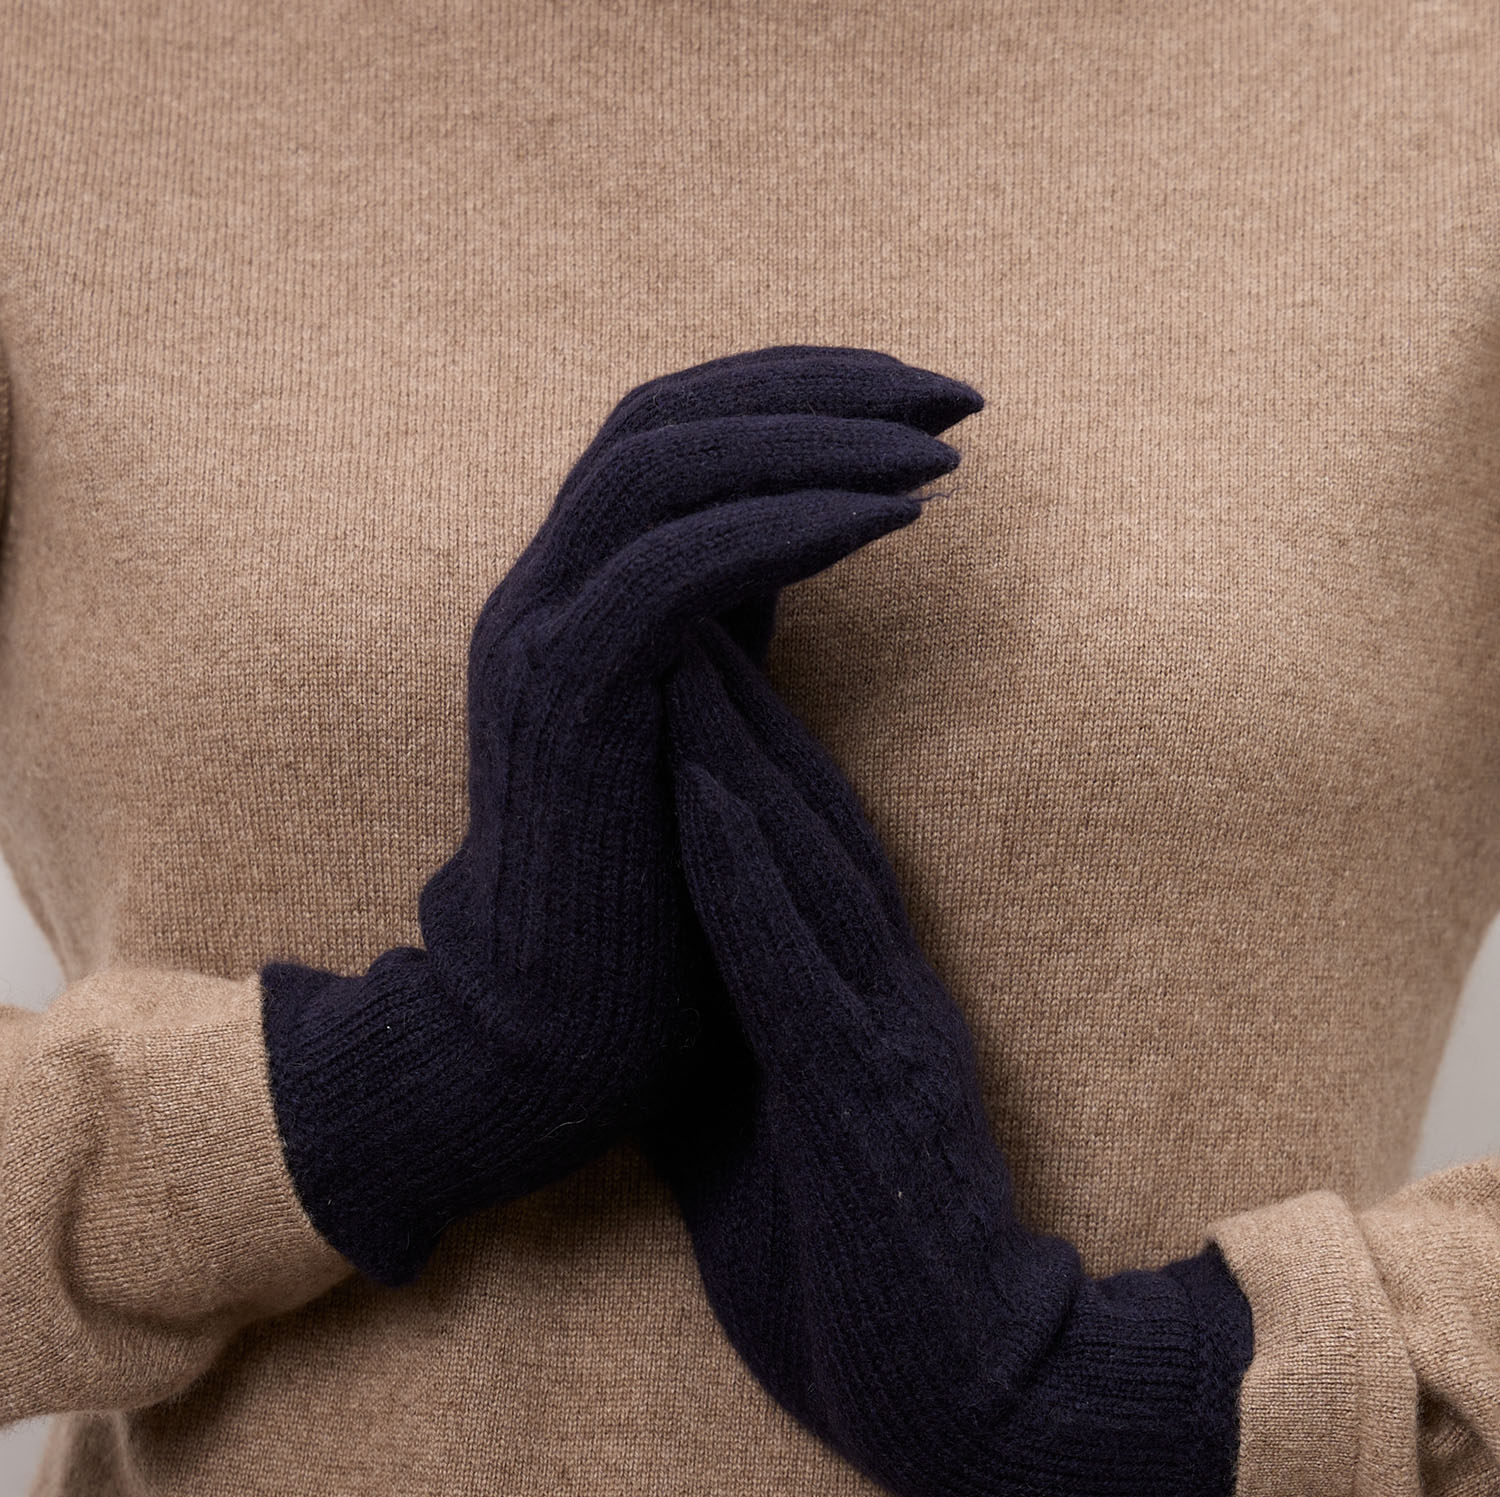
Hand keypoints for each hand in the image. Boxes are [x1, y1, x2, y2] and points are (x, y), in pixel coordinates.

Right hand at [260, 345, 981, 1282]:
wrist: (552, 1048)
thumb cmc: (649, 914)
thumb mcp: (697, 738)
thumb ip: (725, 633)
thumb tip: (800, 537)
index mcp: (570, 598)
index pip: (671, 432)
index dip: (797, 394)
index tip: (924, 403)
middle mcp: (538, 596)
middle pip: (663, 418)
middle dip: (817, 388)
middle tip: (952, 396)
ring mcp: (537, 642)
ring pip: (660, 468)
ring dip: (812, 440)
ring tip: (940, 451)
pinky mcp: (563, 704)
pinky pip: (672, 568)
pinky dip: (787, 523)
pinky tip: (893, 518)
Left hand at [641, 626, 1252, 1496]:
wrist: (951, 1398)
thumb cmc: (846, 1269)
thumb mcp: (758, 1138)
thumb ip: (723, 1047)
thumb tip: (654, 991)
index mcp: (836, 995)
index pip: (776, 837)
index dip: (719, 726)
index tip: (661, 624)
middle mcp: (867, 987)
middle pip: (795, 809)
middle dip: (731, 684)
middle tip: (681, 558)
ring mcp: (877, 1034)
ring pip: (806, 857)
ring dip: (739, 740)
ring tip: (681, 620)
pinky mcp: (870, 1100)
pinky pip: (799, 968)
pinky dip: (747, 876)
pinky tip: (701, 795)